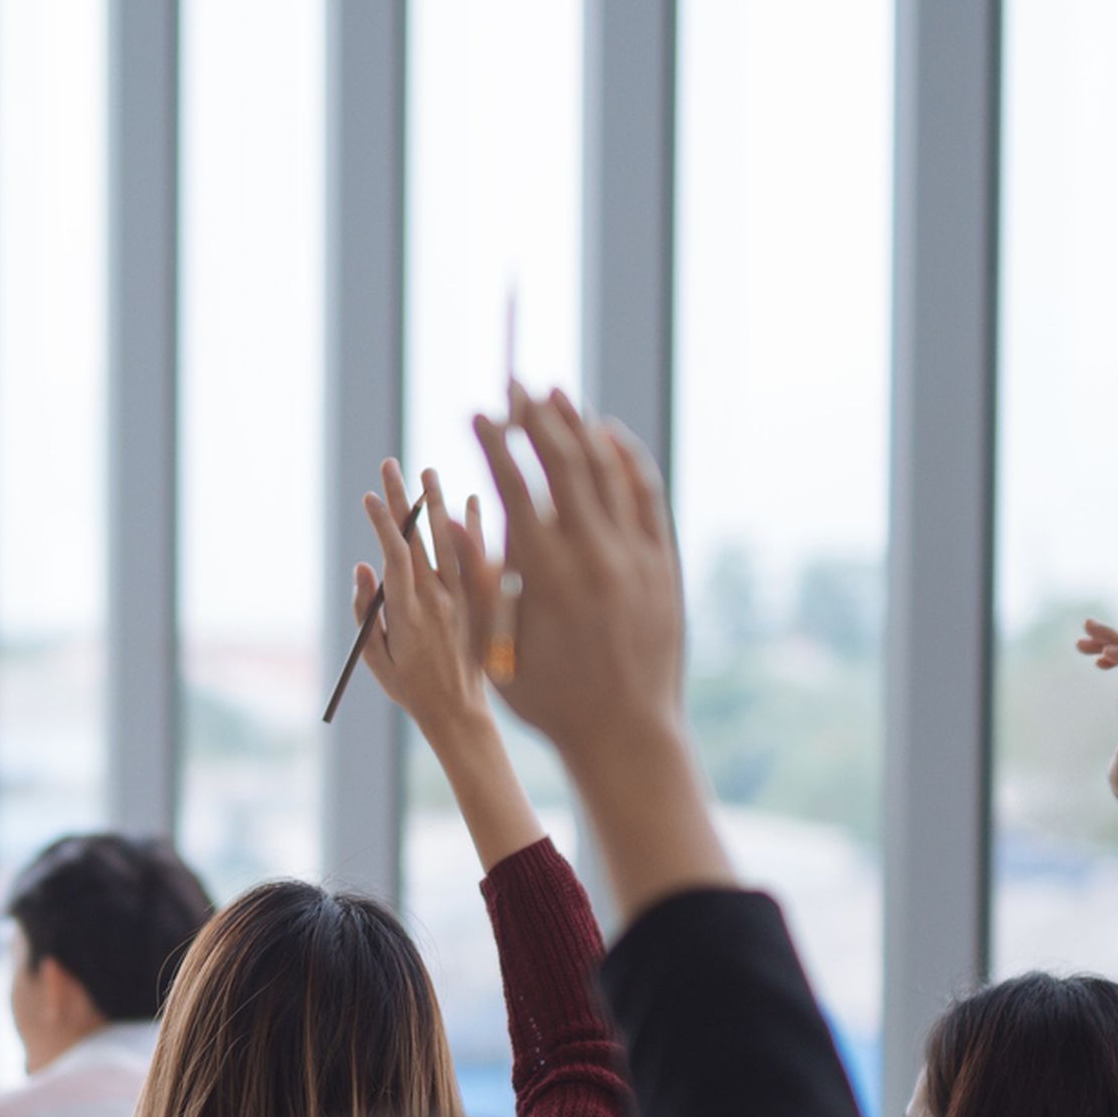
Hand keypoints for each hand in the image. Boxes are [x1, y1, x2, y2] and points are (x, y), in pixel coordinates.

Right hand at [353, 461, 499, 743]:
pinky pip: (479, 560)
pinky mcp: (480, 604)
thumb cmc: (410, 688)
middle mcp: (436, 600)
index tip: (369, 495)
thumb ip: (367, 611)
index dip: (382, 523)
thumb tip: (363, 567)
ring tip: (427, 471)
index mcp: (407, 613)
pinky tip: (472, 501)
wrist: (459, 713)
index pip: (395, 555)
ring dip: (436, 504)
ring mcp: (462, 600)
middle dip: (402, 499)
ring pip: (449, 541)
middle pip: (418, 539)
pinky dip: (476, 530)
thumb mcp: (376, 658)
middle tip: (390, 465)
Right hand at [466, 382, 686, 765]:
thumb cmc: (548, 700)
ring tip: (556, 395)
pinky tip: (608, 437)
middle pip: (563, 461)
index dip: (492, 442)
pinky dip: (626, 459)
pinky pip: (645, 495)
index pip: (514, 485)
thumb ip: (479, 582)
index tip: (475, 412)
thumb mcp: (497, 647)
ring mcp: (633, 555)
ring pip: (607, 470)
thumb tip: (457, 522)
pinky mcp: (660, 563)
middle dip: (535, 417)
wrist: (624, 732)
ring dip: (579, 427)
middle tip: (514, 384)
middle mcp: (593, 554)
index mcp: (546, 573)